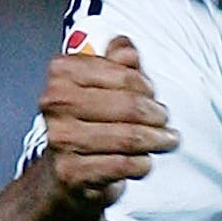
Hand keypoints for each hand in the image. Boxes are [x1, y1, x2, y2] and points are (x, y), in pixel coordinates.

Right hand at [36, 34, 178, 202]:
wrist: (66, 173)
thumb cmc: (89, 123)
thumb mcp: (102, 86)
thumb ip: (117, 64)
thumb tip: (125, 48)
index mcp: (62, 72)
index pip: (123, 74)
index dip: (146, 87)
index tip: (153, 95)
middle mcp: (56, 103)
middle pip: (129, 106)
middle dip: (156, 115)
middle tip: (164, 121)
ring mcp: (61, 138)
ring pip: (128, 137)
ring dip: (155, 140)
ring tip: (165, 141)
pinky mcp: (72, 171)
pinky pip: (122, 165)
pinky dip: (141, 164)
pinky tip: (144, 161)